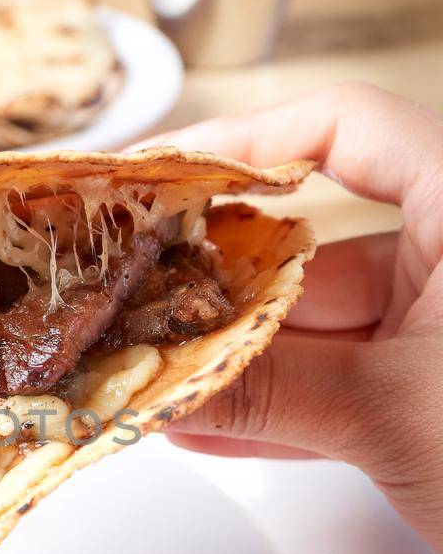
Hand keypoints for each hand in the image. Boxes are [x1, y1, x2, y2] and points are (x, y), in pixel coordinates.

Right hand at [156, 82, 442, 553]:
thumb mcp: (398, 416)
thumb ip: (270, 392)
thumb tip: (165, 382)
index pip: (348, 128)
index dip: (249, 141)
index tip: (167, 176)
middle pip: (320, 239)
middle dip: (225, 281)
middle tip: (141, 294)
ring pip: (327, 323)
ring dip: (242, 357)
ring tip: (160, 372)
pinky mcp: (441, 395)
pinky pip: (346, 381)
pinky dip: (282, 403)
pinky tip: (212, 425)